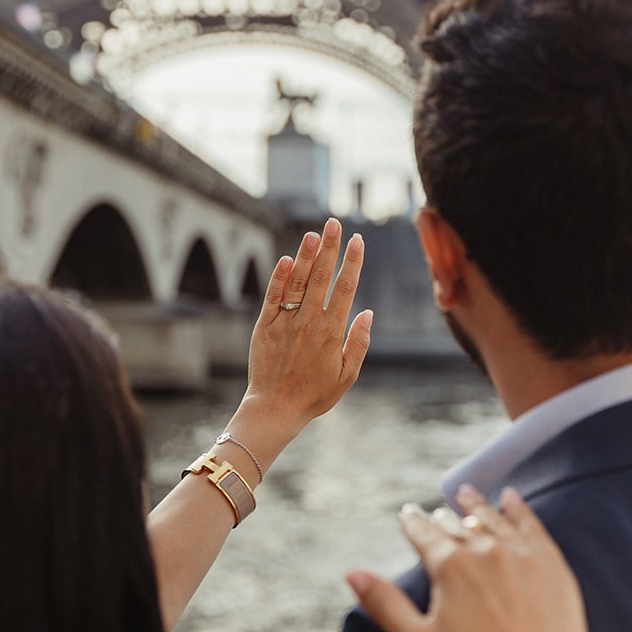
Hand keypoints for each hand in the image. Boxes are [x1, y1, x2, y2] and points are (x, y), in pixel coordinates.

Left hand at [233, 219, 372, 457]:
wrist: (275, 408)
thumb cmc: (314, 394)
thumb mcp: (347, 375)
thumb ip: (358, 342)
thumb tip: (367, 311)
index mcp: (331, 332)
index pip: (345, 288)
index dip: (352, 262)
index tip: (358, 240)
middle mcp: (308, 322)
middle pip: (322, 277)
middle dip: (330, 247)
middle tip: (335, 223)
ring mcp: (285, 323)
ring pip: (298, 282)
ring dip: (307, 256)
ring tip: (314, 233)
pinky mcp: (264, 327)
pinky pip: (273, 297)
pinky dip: (280, 278)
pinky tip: (287, 259)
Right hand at [346, 487, 593, 631]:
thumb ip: (384, 603)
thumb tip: (352, 572)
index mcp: (449, 566)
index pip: (424, 533)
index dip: (412, 522)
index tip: (407, 513)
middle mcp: (485, 550)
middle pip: (457, 526)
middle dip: (442, 519)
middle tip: (435, 513)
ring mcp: (522, 554)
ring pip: (493, 519)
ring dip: (476, 505)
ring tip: (466, 493)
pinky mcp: (552, 564)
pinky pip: (532, 526)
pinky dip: (519, 510)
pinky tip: (512, 499)